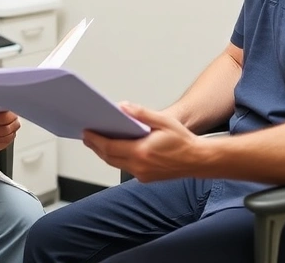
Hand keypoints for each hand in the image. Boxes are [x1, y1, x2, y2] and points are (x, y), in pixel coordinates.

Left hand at [83, 102, 200, 182]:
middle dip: (95, 146)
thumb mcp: (163, 121)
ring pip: (116, 164)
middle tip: (86, 136)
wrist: (198, 160)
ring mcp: (142, 174)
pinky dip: (116, 159)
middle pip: (109, 157)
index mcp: (141, 152)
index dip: (94, 140)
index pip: (109, 147)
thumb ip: (141, 113)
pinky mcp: (145, 178)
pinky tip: (114, 150)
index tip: (86, 132)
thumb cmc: (183, 141)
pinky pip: (125, 168)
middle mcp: (139, 166)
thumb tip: (123, 107)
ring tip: (95, 142)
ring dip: (104, 153)